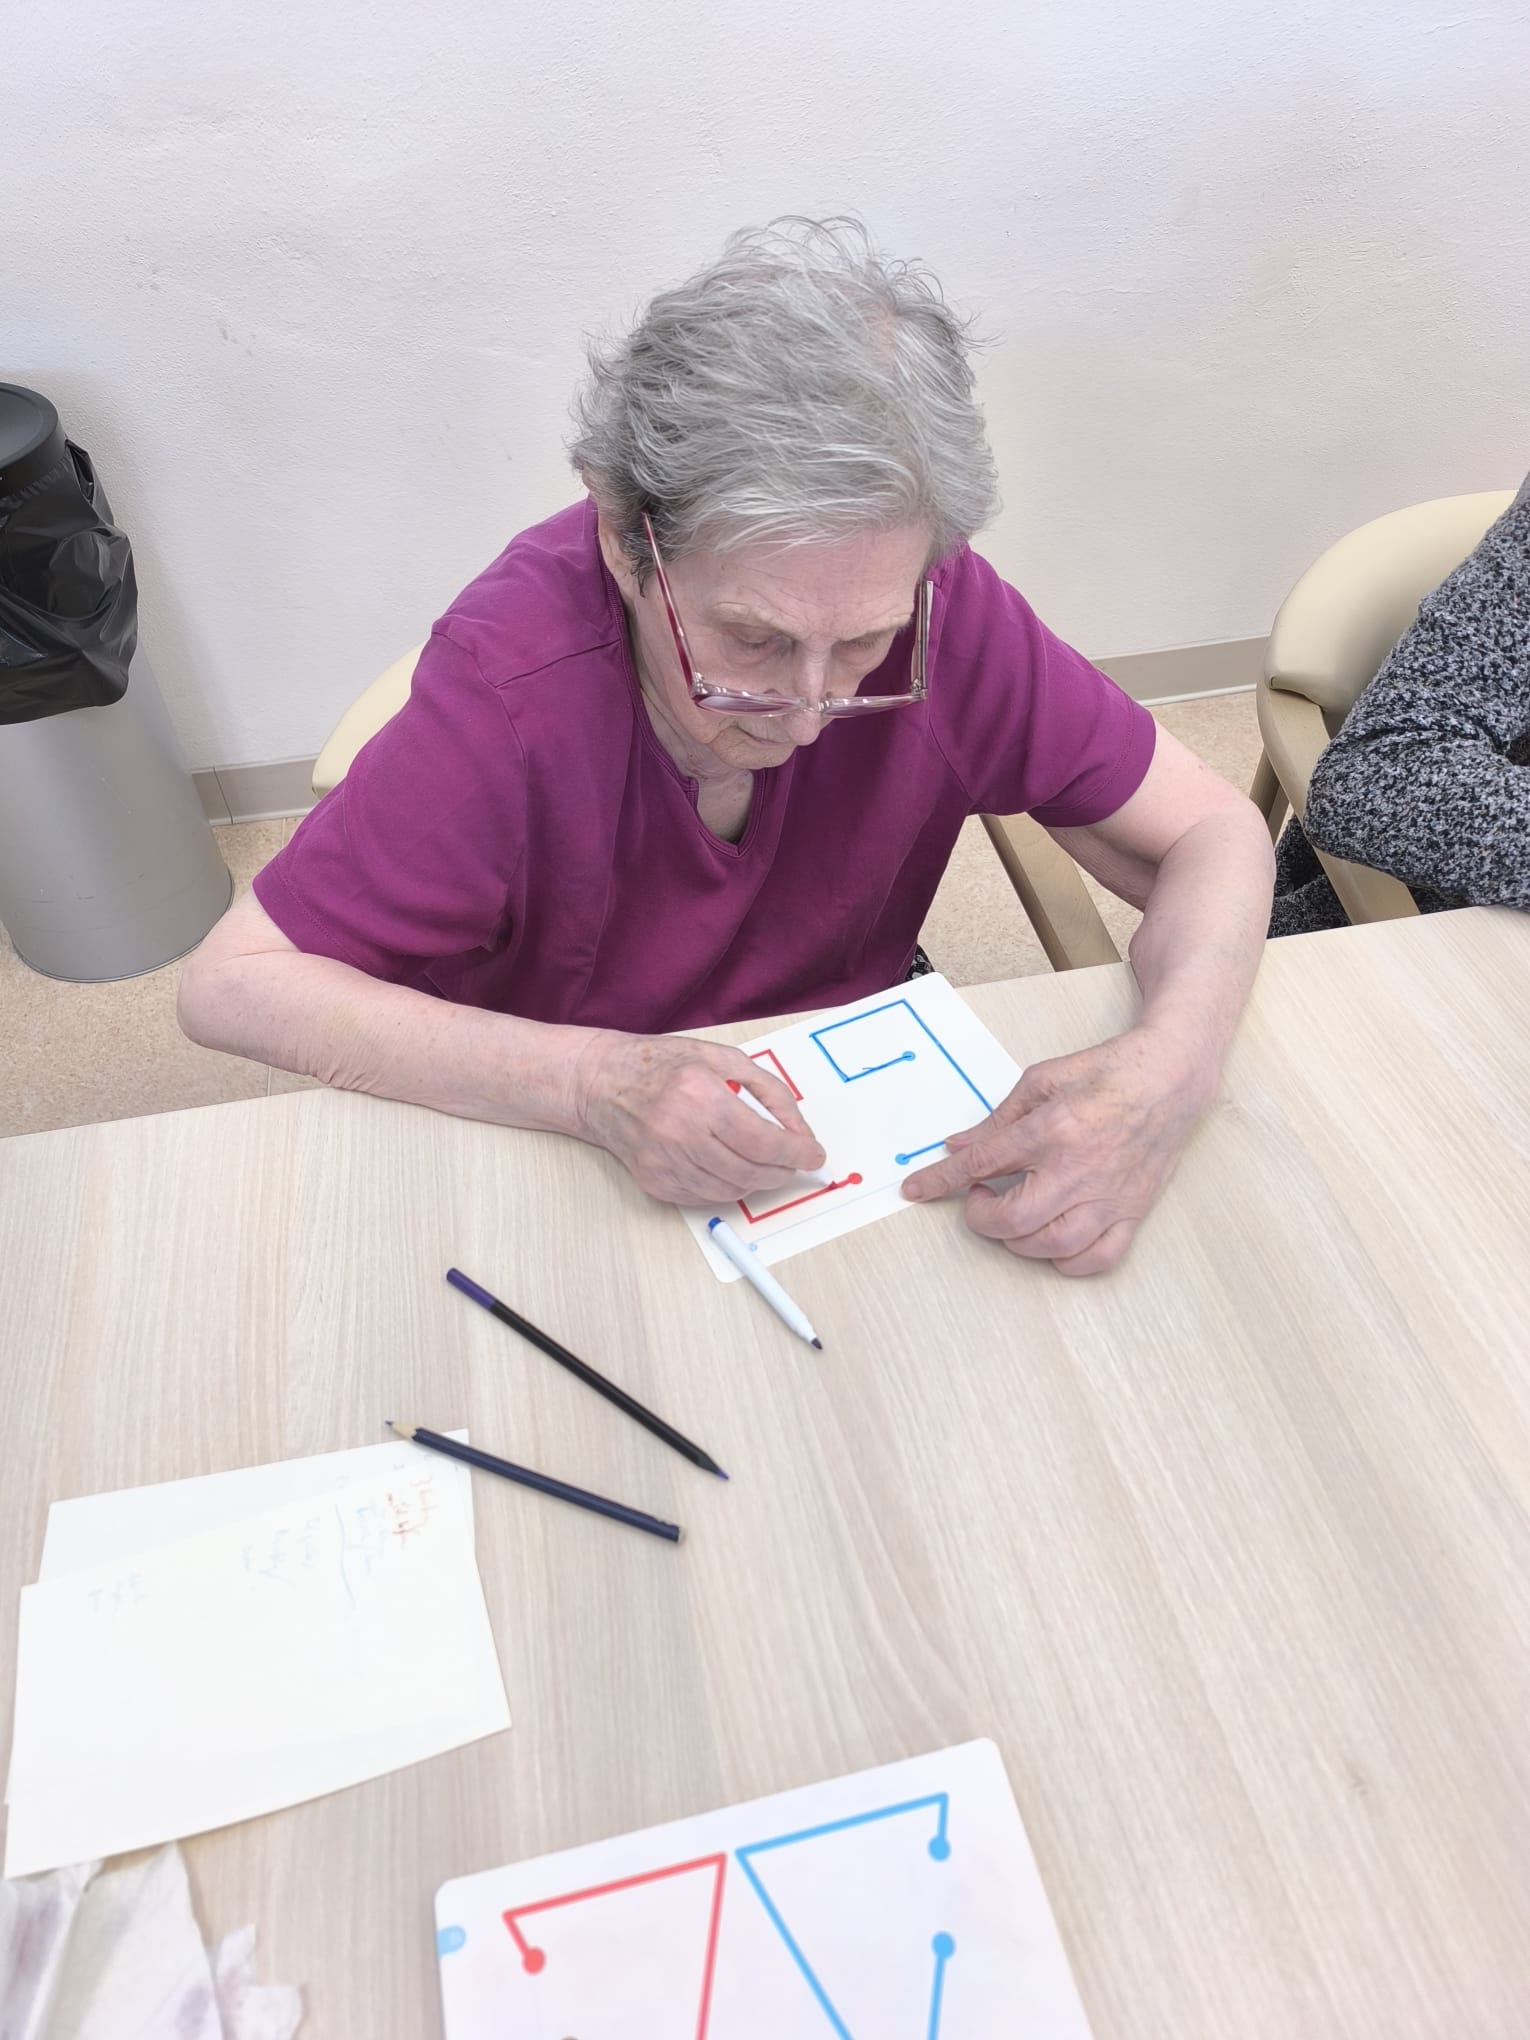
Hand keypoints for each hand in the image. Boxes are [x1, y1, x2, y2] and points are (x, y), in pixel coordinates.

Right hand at [572, 1031, 826, 1204]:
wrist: (601, 1084)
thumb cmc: (663, 1065)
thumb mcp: (723, 1058)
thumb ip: (769, 1092)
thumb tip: (800, 1131)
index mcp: (700, 1096)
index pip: (762, 1141)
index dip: (796, 1153)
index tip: (813, 1155)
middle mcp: (680, 1133)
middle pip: (751, 1171)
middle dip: (782, 1170)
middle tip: (792, 1161)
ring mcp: (664, 1162)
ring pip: (731, 1190)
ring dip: (757, 1181)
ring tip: (763, 1162)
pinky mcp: (654, 1182)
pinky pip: (705, 1198)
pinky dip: (728, 1187)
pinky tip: (730, 1166)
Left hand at [900, 1026, 1212, 1274]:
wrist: (1171, 1078)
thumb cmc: (1109, 1073)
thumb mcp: (1041, 1079)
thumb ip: (997, 1120)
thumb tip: (959, 1148)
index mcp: (1052, 1130)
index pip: (982, 1165)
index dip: (940, 1181)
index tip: (917, 1190)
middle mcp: (1079, 1170)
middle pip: (1013, 1220)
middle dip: (981, 1216)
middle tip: (981, 1198)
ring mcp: (1109, 1197)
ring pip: (1051, 1247)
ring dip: (1019, 1239)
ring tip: (1015, 1215)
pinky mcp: (1132, 1212)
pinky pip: (1097, 1259)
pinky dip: (1067, 1261)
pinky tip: (1053, 1240)